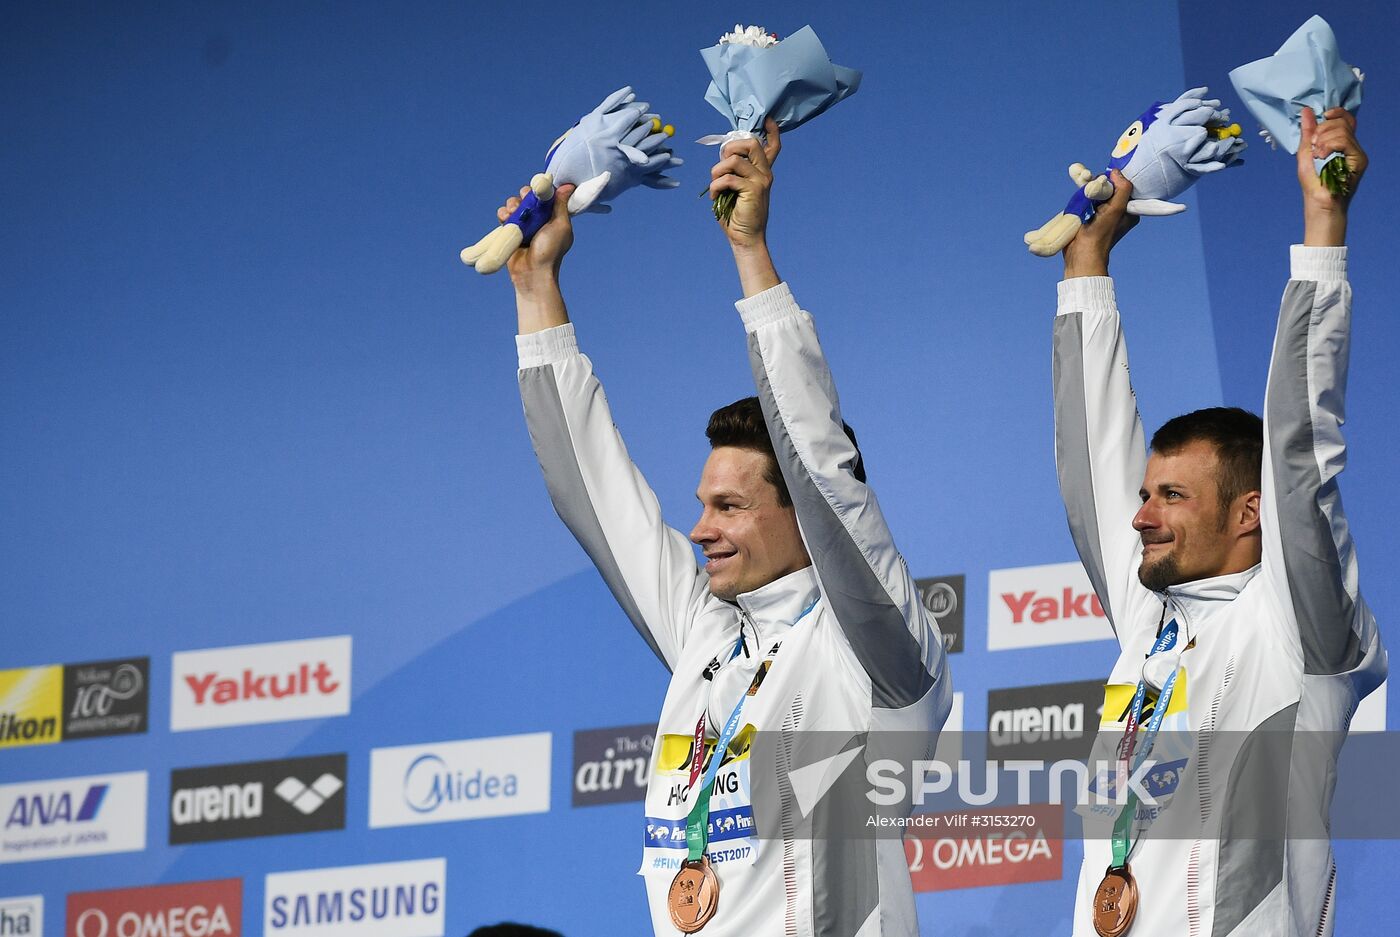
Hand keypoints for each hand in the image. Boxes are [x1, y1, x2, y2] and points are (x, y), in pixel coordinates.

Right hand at [500, 183, 573, 334]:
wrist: (532, 272)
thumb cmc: (550, 251)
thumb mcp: (561, 226)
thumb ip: (561, 205)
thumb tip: (568, 186)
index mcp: (552, 216)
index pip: (544, 195)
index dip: (539, 190)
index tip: (536, 190)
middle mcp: (538, 219)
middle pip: (527, 197)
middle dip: (523, 196)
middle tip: (523, 202)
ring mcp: (523, 225)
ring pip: (514, 204)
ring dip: (512, 205)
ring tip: (513, 214)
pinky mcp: (510, 231)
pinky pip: (504, 215)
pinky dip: (503, 214)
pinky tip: (505, 218)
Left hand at [710, 118, 780, 249]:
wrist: (745, 238)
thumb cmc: (736, 215)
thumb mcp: (734, 188)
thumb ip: (733, 170)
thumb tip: (724, 155)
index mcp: (762, 171)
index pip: (773, 146)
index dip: (772, 131)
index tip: (768, 119)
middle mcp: (765, 173)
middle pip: (751, 143)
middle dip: (730, 147)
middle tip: (722, 163)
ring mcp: (761, 180)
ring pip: (735, 160)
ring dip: (717, 170)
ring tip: (715, 184)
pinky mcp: (754, 190)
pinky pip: (728, 178)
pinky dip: (716, 186)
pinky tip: (715, 196)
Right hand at [1063, 170, 1137, 277]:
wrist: (1081, 254)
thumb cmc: (1101, 234)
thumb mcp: (1116, 209)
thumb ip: (1122, 189)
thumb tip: (1116, 172)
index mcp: (1128, 210)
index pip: (1125, 186)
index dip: (1116, 179)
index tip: (1105, 179)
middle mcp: (1117, 211)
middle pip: (1109, 188)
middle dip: (1100, 185)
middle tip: (1093, 189)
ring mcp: (1102, 214)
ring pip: (1097, 193)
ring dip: (1090, 191)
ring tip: (1085, 195)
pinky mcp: (1088, 216)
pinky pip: (1087, 200)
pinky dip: (1083, 197)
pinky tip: (1080, 199)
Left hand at [1299, 108, 1364, 245]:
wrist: (1319, 202)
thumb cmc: (1313, 182)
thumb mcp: (1306, 153)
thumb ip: (1308, 133)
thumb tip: (1306, 111)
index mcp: (1341, 143)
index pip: (1346, 119)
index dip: (1336, 113)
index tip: (1324, 115)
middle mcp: (1352, 146)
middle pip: (1343, 122)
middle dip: (1323, 129)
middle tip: (1314, 145)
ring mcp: (1357, 153)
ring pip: (1343, 130)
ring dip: (1324, 139)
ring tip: (1317, 155)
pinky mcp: (1359, 159)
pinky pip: (1345, 141)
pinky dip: (1329, 145)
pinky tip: (1322, 156)